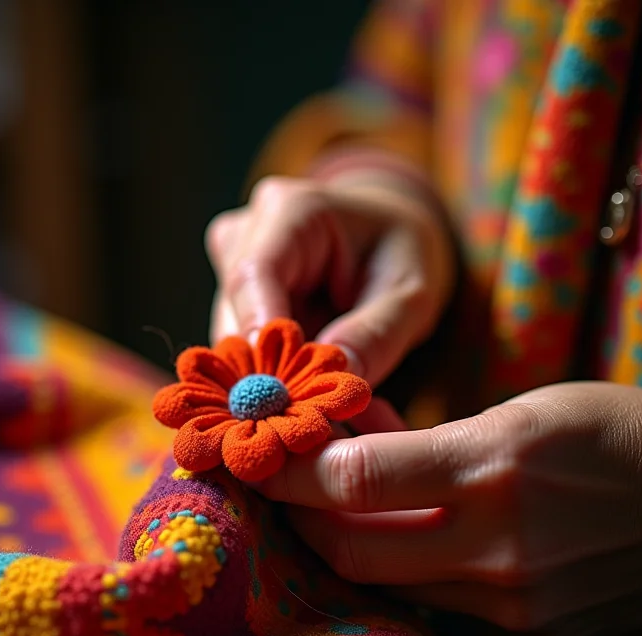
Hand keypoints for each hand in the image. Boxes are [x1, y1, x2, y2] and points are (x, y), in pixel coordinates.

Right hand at [205, 168, 454, 386]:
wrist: (382, 237)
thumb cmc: (398, 253)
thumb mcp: (410, 294)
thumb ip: (376, 335)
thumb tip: (333, 379)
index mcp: (292, 211)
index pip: (253, 274)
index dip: (260, 334)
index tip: (280, 390)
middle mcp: (247, 232)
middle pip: (236, 315)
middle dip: (271, 371)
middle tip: (314, 417)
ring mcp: (232, 265)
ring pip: (232, 340)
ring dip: (273, 378)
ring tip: (322, 405)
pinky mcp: (231, 298)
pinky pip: (240, 348)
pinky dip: (272, 376)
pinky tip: (306, 391)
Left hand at [255, 382, 641, 635]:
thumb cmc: (619, 433)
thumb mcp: (521, 409)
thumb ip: (426, 438)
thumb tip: (351, 442)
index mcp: (498, 466)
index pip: (354, 480)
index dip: (290, 471)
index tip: (258, 455)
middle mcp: (502, 548)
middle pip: (352, 550)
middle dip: (304, 518)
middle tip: (288, 488)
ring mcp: (518, 604)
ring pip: (391, 582)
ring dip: (354, 544)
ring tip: (350, 505)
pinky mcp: (533, 634)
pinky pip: (441, 602)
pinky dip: (412, 568)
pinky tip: (420, 537)